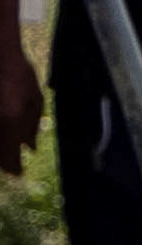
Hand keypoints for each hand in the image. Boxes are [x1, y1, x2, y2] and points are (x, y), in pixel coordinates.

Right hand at [0, 40, 37, 172]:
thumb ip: (32, 125)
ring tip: (11, 128)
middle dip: (4, 160)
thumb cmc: (17, 73)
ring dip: (2, 147)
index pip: (8, 160)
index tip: (18, 171)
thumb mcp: (34, 98)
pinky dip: (0, 134)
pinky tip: (5, 122)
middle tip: (13, 160)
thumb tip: (30, 149)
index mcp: (9, 121)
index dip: (14, 169)